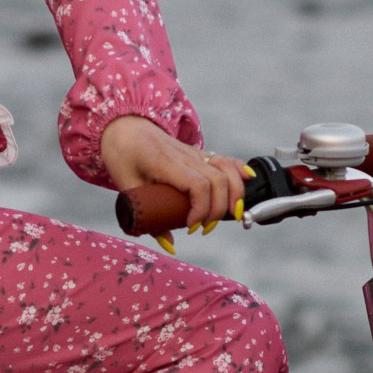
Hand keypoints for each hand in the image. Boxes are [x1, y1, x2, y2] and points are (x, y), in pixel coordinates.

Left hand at [99, 116, 246, 231]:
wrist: (124, 127)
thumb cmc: (122, 157)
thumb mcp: (127, 187)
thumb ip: (147, 218)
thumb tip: (170, 245)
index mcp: (164, 163)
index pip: (197, 185)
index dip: (201, 209)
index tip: (190, 227)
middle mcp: (184, 155)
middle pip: (217, 180)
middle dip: (218, 209)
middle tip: (204, 228)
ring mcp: (194, 153)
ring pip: (226, 168)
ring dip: (236, 193)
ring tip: (231, 215)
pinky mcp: (199, 154)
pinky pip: (225, 160)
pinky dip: (240, 170)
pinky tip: (249, 180)